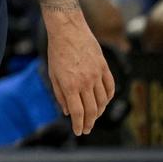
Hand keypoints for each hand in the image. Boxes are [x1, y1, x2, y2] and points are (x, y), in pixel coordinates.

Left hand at [46, 15, 114, 135]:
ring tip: (94, 117)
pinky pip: (110, 87)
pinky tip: (104, 102)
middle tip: (86, 129)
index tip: (79, 132)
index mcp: (69, 85)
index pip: (78, 112)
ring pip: (102, 101)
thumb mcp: (52, 74)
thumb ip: (60, 94)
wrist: (67, 29)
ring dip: (99, 112)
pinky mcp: (104, 67)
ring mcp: (96, 74)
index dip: (79, 125)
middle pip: (91, 110)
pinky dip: (108, 98)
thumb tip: (68, 112)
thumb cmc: (56, 51)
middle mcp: (85, 82)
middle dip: (89, 123)